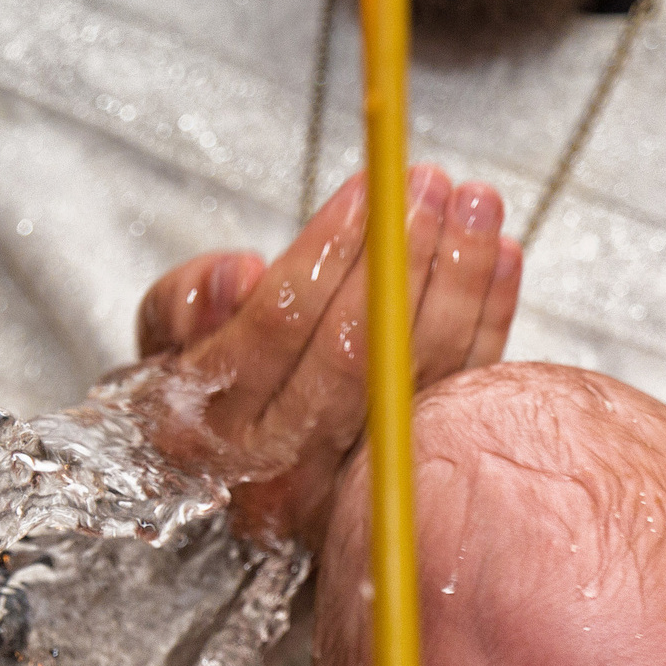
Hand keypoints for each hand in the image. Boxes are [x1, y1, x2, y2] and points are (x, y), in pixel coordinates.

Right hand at [129, 165, 521, 546]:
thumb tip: (240, 273)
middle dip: (403, 257)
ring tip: (477, 205)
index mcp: (215, 423)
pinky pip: (461, 390)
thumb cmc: (199, 388)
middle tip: (431, 183)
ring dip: (458, 279)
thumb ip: (186, 305)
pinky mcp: (414, 470)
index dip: (327, 251)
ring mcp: (357, 476)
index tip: (366, 190)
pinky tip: (504, 258)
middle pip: (359, 349)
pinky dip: (489, 322)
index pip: (281, 323)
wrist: (233, 482)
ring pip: (420, 370)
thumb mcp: (162, 345)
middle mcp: (289, 462)